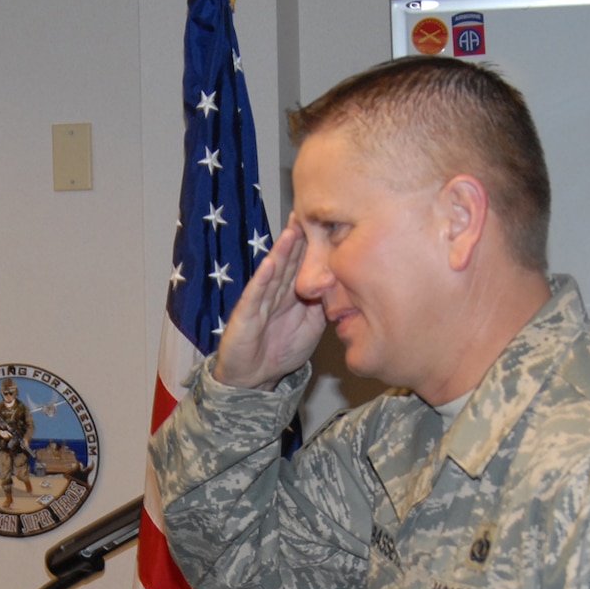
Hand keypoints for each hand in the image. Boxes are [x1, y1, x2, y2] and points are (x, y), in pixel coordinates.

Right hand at [211, 217, 325, 388]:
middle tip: (310, 211)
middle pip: (290, 260)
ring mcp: (259, 300)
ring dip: (283, 251)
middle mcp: (276, 291)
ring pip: (274, 272)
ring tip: (293, 229)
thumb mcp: (313, 326)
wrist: (255, 377)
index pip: (305, 263)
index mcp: (292, 293)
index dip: (314, 244)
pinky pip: (255, 294)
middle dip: (299, 237)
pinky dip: (263, 279)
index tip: (328, 222)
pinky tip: (271, 263)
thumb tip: (344, 287)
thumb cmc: (282, 350)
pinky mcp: (245, 314)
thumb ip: (324, 306)